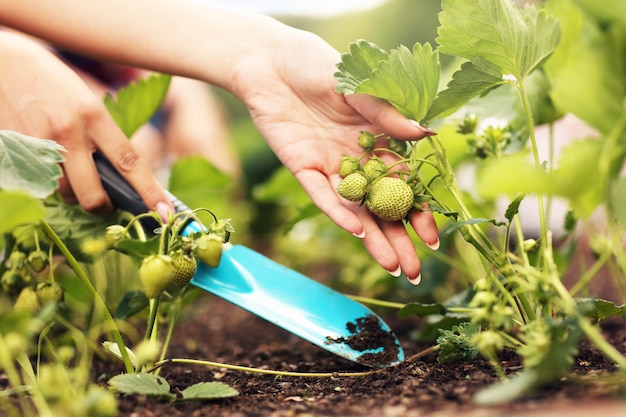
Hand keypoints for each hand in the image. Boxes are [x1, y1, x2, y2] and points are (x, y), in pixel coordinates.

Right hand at [0, 31, 172, 217]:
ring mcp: (39, 145)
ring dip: (71, 193)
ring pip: (64, 194)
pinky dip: (47, 182)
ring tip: (68, 170)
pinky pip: (39, 186)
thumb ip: (103, 138)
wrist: (4, 62)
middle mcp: (68, 133)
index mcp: (94, 116)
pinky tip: (44, 161)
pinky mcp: (15, 153)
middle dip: (102, 207)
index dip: (149, 191)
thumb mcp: (88, 103)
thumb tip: (121, 179)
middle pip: (92, 195)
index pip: (129, 162)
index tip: (164, 213)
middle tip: (105, 204)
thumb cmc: (54, 84)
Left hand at [233, 30, 438, 281]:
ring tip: (391, 268)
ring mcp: (329, 166)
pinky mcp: (301, 167)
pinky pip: (321, 195)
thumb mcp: (359, 88)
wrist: (271, 60)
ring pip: (354, 209)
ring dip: (372, 238)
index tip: (433, 237)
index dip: (417, 211)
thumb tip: (427, 135)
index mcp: (376, 141)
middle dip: (398, 238)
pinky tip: (357, 233)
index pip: (403, 184)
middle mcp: (355, 160)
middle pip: (380, 207)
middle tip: (414, 272)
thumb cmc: (319, 65)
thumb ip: (387, 114)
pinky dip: (338, 212)